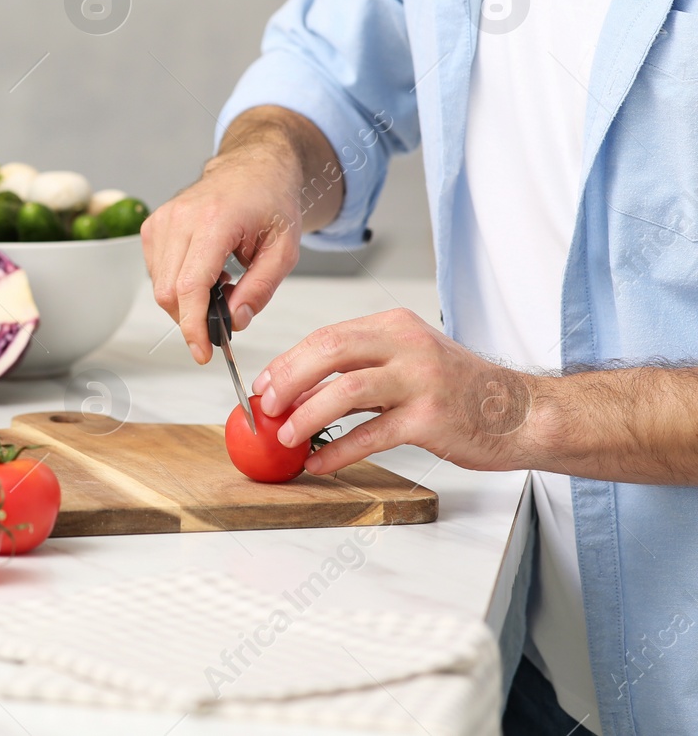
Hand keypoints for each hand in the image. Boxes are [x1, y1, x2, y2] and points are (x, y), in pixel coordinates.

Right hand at [143, 147, 305, 364]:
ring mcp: (161, 220)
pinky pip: (156, 273)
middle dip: (192, 319)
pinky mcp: (153, 225)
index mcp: (214, 221)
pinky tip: (204, 274)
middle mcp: (180, 219)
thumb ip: (260, 289)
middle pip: (169, 292)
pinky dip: (177, 285)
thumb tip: (234, 321)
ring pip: (160, 286)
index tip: (203, 352)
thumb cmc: (271, 201)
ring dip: (186, 302)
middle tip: (223, 319)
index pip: (190, 287)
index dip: (193, 326)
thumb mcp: (284, 250)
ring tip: (220, 286)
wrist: (253, 166)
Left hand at [253, 308, 532, 474]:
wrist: (523, 414)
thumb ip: (362, 368)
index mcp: (396, 326)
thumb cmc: (461, 390)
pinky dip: (338, 449)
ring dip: (307, 415)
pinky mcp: (429, 419)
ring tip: (287, 436)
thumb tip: (302, 389)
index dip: (289, 362)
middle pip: (329, 352)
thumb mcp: (411, 361)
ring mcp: (419, 381)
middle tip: (267, 406)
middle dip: (288, 380)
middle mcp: (407, 346)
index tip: (265, 385)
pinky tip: (319, 461)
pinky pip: (371, 435)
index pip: (328, 336)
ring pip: (345, 391)